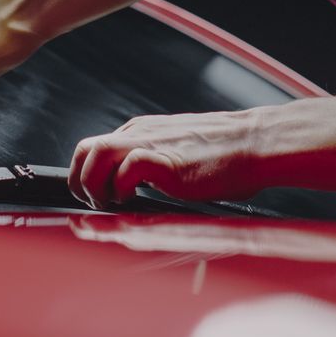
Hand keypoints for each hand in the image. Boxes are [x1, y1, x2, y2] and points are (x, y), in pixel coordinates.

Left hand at [68, 109, 266, 208]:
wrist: (255, 144)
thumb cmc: (225, 154)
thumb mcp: (177, 153)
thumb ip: (153, 164)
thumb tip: (136, 188)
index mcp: (141, 132)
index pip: (94, 148)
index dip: (86, 175)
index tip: (95, 197)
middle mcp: (139, 133)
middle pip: (85, 149)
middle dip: (80, 181)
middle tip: (94, 204)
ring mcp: (151, 143)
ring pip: (96, 154)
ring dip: (94, 184)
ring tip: (110, 203)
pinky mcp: (166, 160)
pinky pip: (127, 168)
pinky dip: (122, 187)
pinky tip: (134, 199)